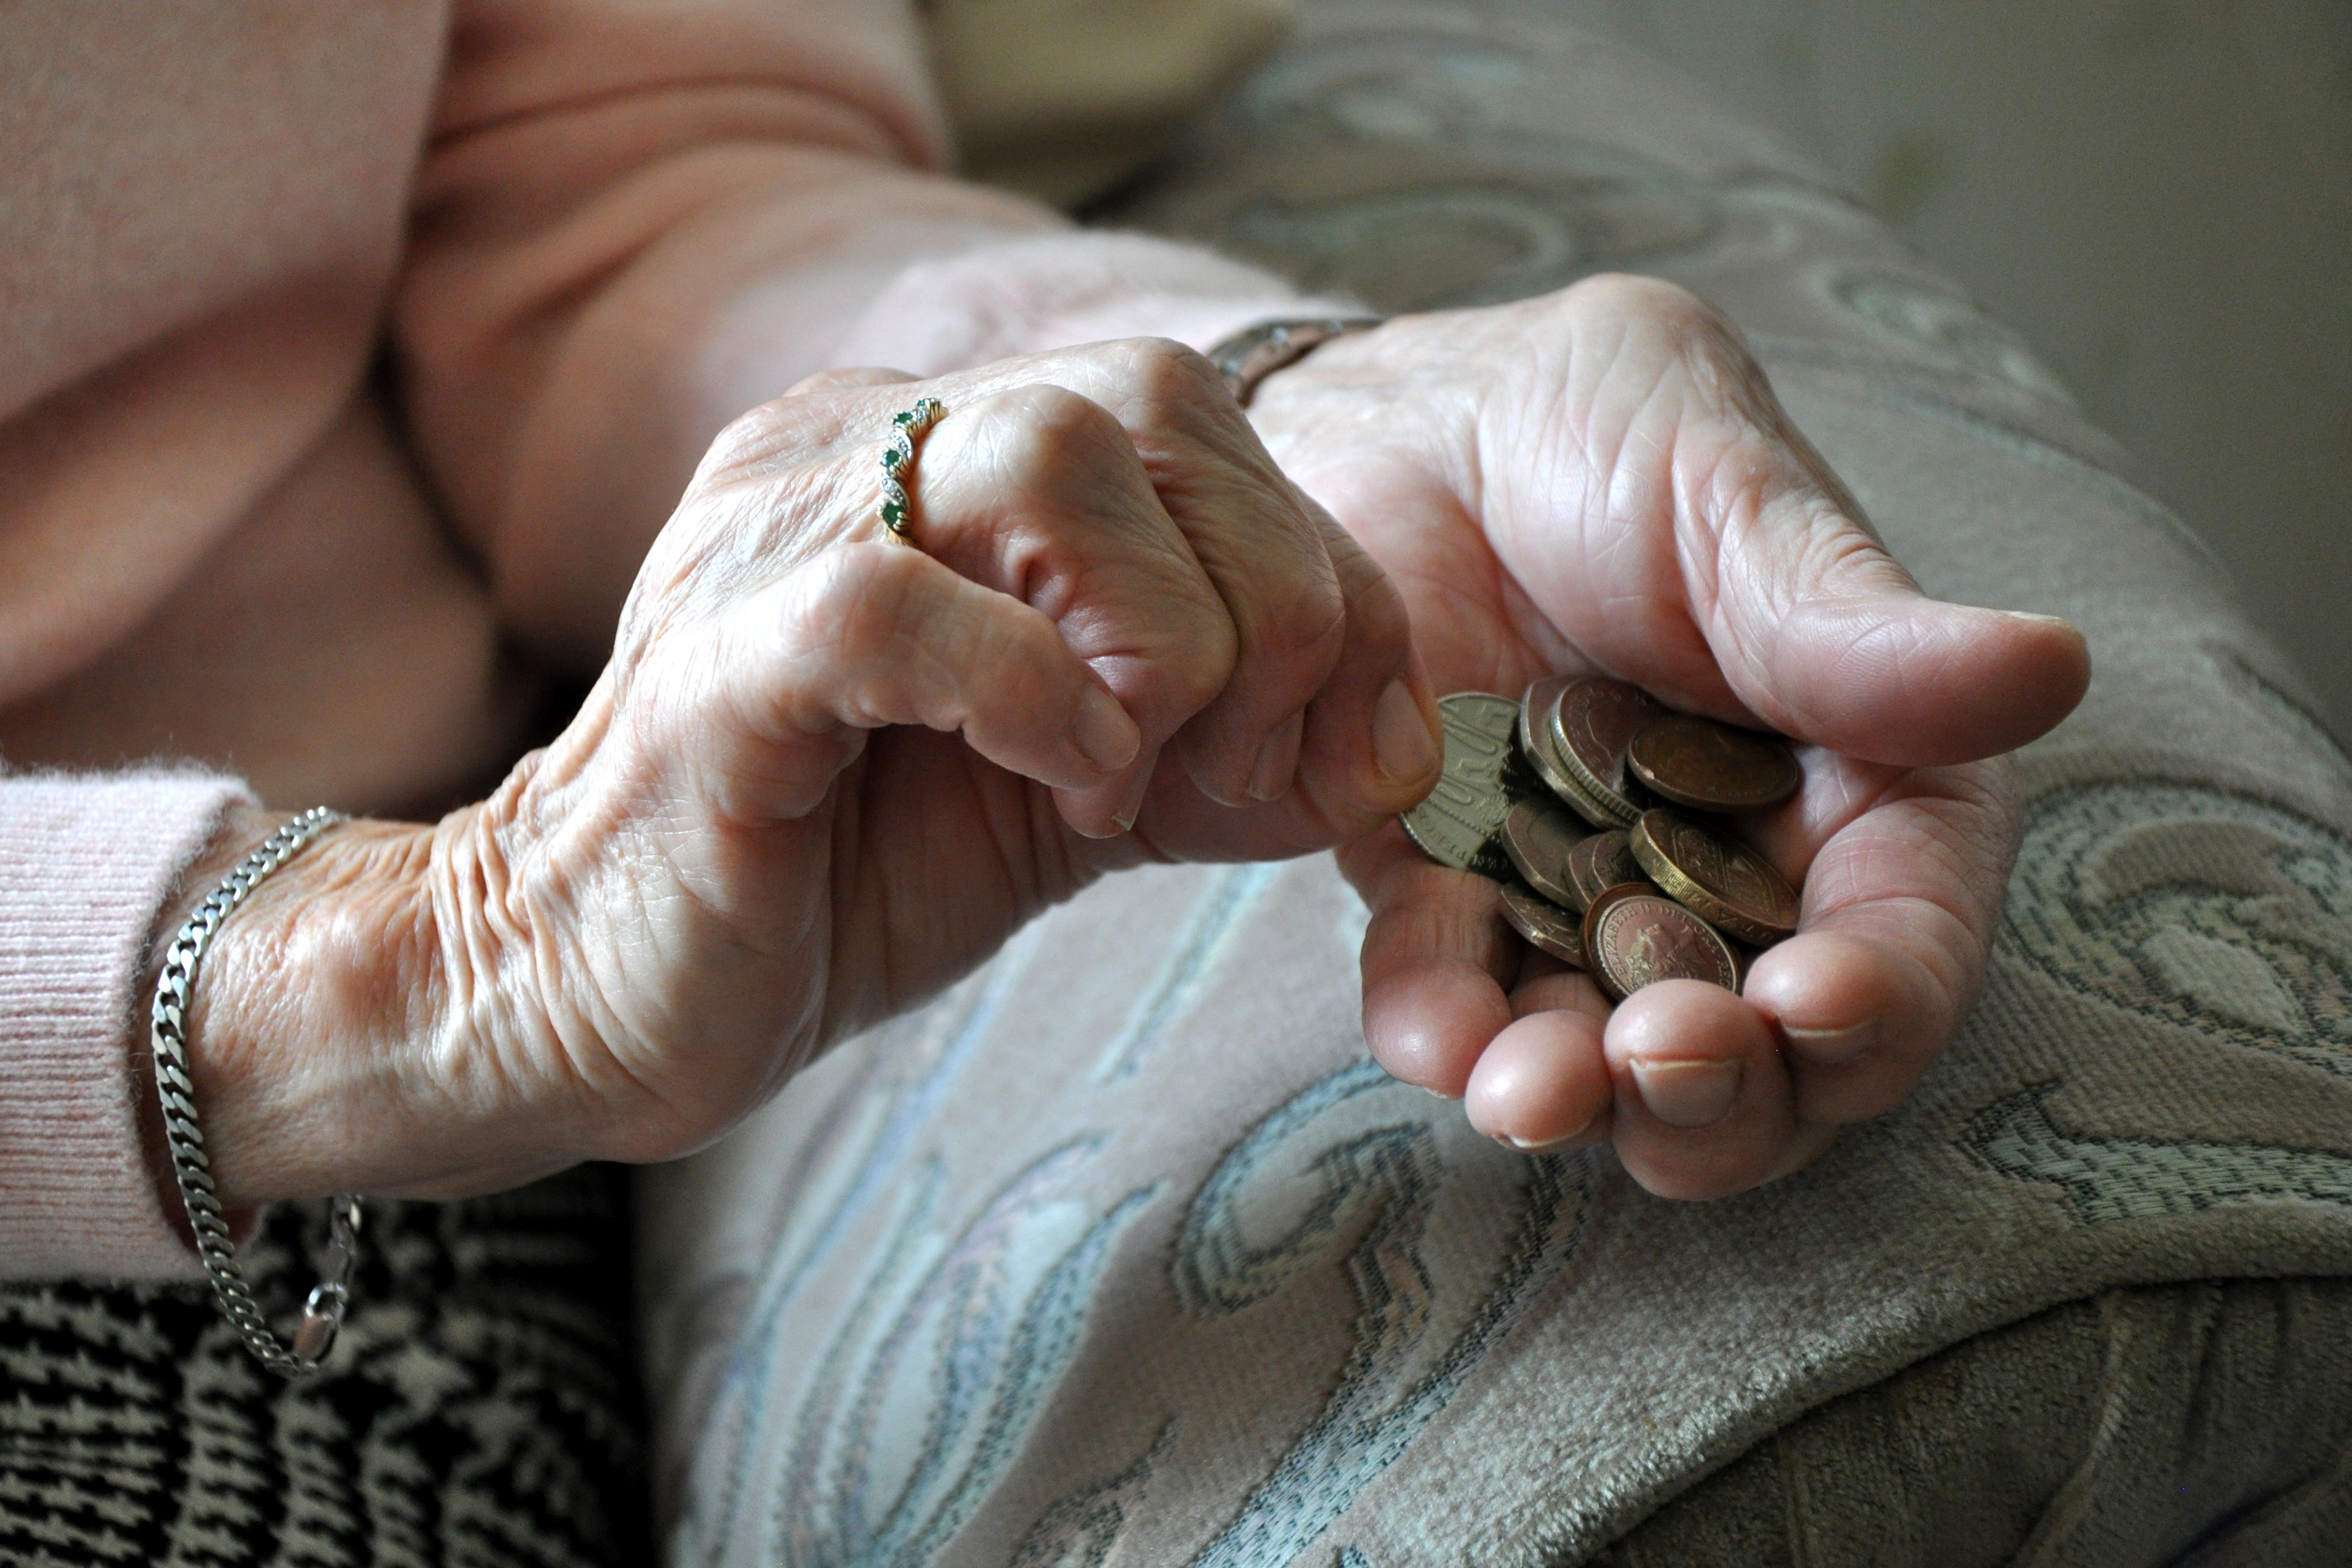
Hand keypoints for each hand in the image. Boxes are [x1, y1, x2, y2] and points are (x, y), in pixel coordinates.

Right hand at [180, 339, 1441, 1204]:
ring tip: (1135, 775)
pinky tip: (1072, 791)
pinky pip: (902, 605)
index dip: (1319, 571)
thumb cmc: (841, 876)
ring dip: (1163, 634)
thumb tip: (1386, 742)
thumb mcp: (1080, 782)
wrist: (598, 991)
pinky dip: (1037, 698)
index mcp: (945, 451)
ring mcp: (777, 533)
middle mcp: (861, 443)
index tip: (1340, 745)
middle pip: (1148, 400)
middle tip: (1245, 761)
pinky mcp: (722, 659)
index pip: (1194, 414)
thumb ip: (1218, 732)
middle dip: (1270, 596)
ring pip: (1045, 456)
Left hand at [1248, 275, 2091, 1198]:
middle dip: (1723, 1090)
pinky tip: (1436, 1037)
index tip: (1816, 1004)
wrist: (1412, 418)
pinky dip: (1444, 1031)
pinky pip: (1450, 997)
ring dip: (1580, 1099)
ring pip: (1608, 1064)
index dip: (1878, 996)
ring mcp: (1583, 904)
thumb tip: (2047, 667)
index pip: (1903, 932)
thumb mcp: (1734, 500)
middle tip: (1662, 1058)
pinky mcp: (1448, 897)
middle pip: (1765, 1054)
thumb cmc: (1607, 435)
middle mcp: (1735, 878)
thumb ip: (1857, 623)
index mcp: (1858, 787)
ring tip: (1532, 1093)